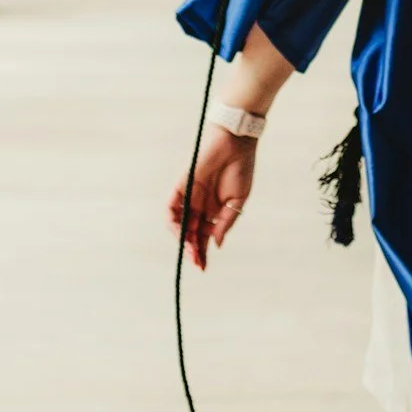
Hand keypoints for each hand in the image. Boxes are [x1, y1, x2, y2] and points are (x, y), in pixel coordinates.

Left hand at [168, 125, 256, 270]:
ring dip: (182, 240)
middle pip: (189, 234)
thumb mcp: (237, 201)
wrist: (235, 143)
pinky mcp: (181, 186)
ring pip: (178, 224)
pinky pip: (171, 208)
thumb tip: (216, 244)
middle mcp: (199, 205)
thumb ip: (226, 222)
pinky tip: (182, 234)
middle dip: (192, 251)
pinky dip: (173, 222)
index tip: (203, 268)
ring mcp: (189, 196)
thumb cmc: (240, 168)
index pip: (202, 236)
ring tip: (191, 252)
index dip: (202, 252)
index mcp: (213, 210)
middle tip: (197, 264)